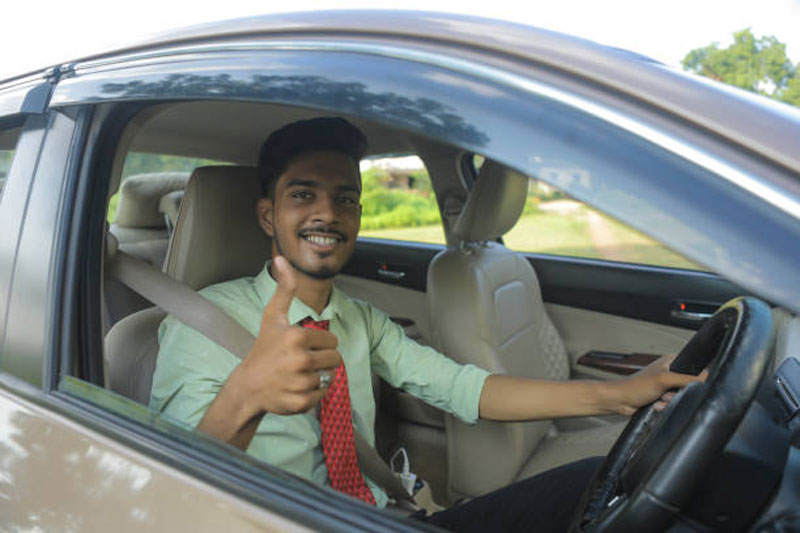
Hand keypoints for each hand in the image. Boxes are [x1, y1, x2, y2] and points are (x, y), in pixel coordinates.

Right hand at [198, 256, 341, 446]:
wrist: (248, 385)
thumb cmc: (263, 348)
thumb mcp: (272, 316)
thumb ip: (284, 288)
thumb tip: (281, 260)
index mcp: (297, 337)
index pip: (332, 340)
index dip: (320, 343)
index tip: (302, 346)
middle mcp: (300, 360)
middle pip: (336, 360)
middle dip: (323, 360)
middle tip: (303, 361)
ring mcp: (300, 383)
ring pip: (329, 377)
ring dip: (317, 376)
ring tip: (298, 373)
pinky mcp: (300, 402)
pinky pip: (322, 395)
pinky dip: (313, 393)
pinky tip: (296, 387)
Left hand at [613, 354, 705, 414]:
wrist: (620, 401)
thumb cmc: (635, 386)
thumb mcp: (665, 380)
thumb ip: (687, 378)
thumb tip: (707, 377)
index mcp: (671, 361)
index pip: (694, 366)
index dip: (695, 376)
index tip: (686, 383)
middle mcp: (669, 372)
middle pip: (689, 385)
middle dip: (679, 393)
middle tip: (668, 392)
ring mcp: (666, 386)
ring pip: (681, 397)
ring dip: (671, 401)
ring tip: (659, 399)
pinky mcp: (662, 398)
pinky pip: (673, 404)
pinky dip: (665, 406)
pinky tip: (656, 404)